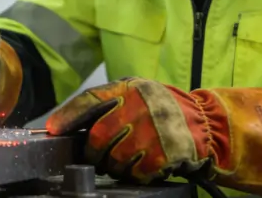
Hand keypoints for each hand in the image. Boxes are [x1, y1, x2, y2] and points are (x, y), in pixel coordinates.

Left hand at [46, 78, 261, 196]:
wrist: (211, 124)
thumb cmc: (168, 111)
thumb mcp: (140, 95)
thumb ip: (112, 104)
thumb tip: (69, 127)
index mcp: (130, 87)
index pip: (89, 99)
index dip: (66, 116)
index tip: (50, 131)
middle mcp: (140, 103)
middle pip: (97, 138)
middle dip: (94, 154)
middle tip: (99, 158)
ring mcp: (154, 127)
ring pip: (114, 160)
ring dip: (116, 167)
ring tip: (130, 159)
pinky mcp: (166, 151)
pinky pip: (136, 173)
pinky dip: (138, 174)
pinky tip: (147, 166)